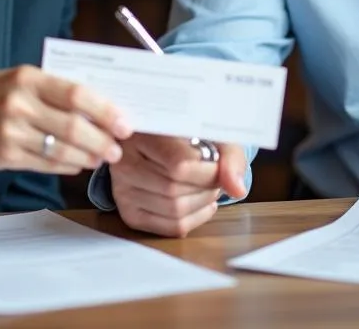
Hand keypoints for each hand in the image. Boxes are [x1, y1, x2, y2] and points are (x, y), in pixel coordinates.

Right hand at [0, 65, 131, 175]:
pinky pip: (46, 163)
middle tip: (118, 147)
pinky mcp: (6, 156)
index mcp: (28, 78)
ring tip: (102, 157)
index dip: (105, 110)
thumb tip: (98, 105)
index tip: (125, 122)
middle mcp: (19, 104)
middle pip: (74, 126)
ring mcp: (11, 132)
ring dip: (89, 156)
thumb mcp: (19, 79)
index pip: (77, 93)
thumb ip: (54, 89)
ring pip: (62, 149)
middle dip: (103, 139)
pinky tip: (79, 163)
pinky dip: (68, 165)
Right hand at [110, 133, 247, 236]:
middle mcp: (123, 162)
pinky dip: (195, 219)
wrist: (160, 138)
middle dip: (207, 188)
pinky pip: (169, 226)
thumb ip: (229, 156)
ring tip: (209, 188)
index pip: (178, 164)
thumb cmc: (186, 133)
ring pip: (174, 210)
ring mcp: (122, 190)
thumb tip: (236, 189)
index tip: (218, 163)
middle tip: (216, 178)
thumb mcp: (210, 131)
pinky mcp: (129, 212)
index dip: (207, 171)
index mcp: (141, 132)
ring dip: (203, 203)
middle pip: (175, 190)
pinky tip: (202, 203)